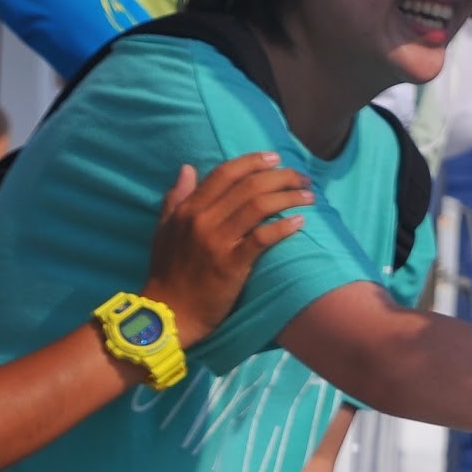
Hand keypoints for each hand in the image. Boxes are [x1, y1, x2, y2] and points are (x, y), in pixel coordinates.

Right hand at [143, 155, 311, 344]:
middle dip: (280, 177)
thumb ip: (176, 198)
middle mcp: (202, 219)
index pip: (224, 173)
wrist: (169, 312)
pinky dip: (283, 227)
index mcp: (188, 209)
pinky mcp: (231, 265)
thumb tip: (186, 168)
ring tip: (308, 197)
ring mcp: (217, 241)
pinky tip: (299, 222)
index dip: (252, 161)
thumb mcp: (164, 230)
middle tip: (302, 178)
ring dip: (288, 197)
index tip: (275, 158)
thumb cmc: (168, 272)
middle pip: (248, 186)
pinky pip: (262, 238)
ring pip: (258, 206)